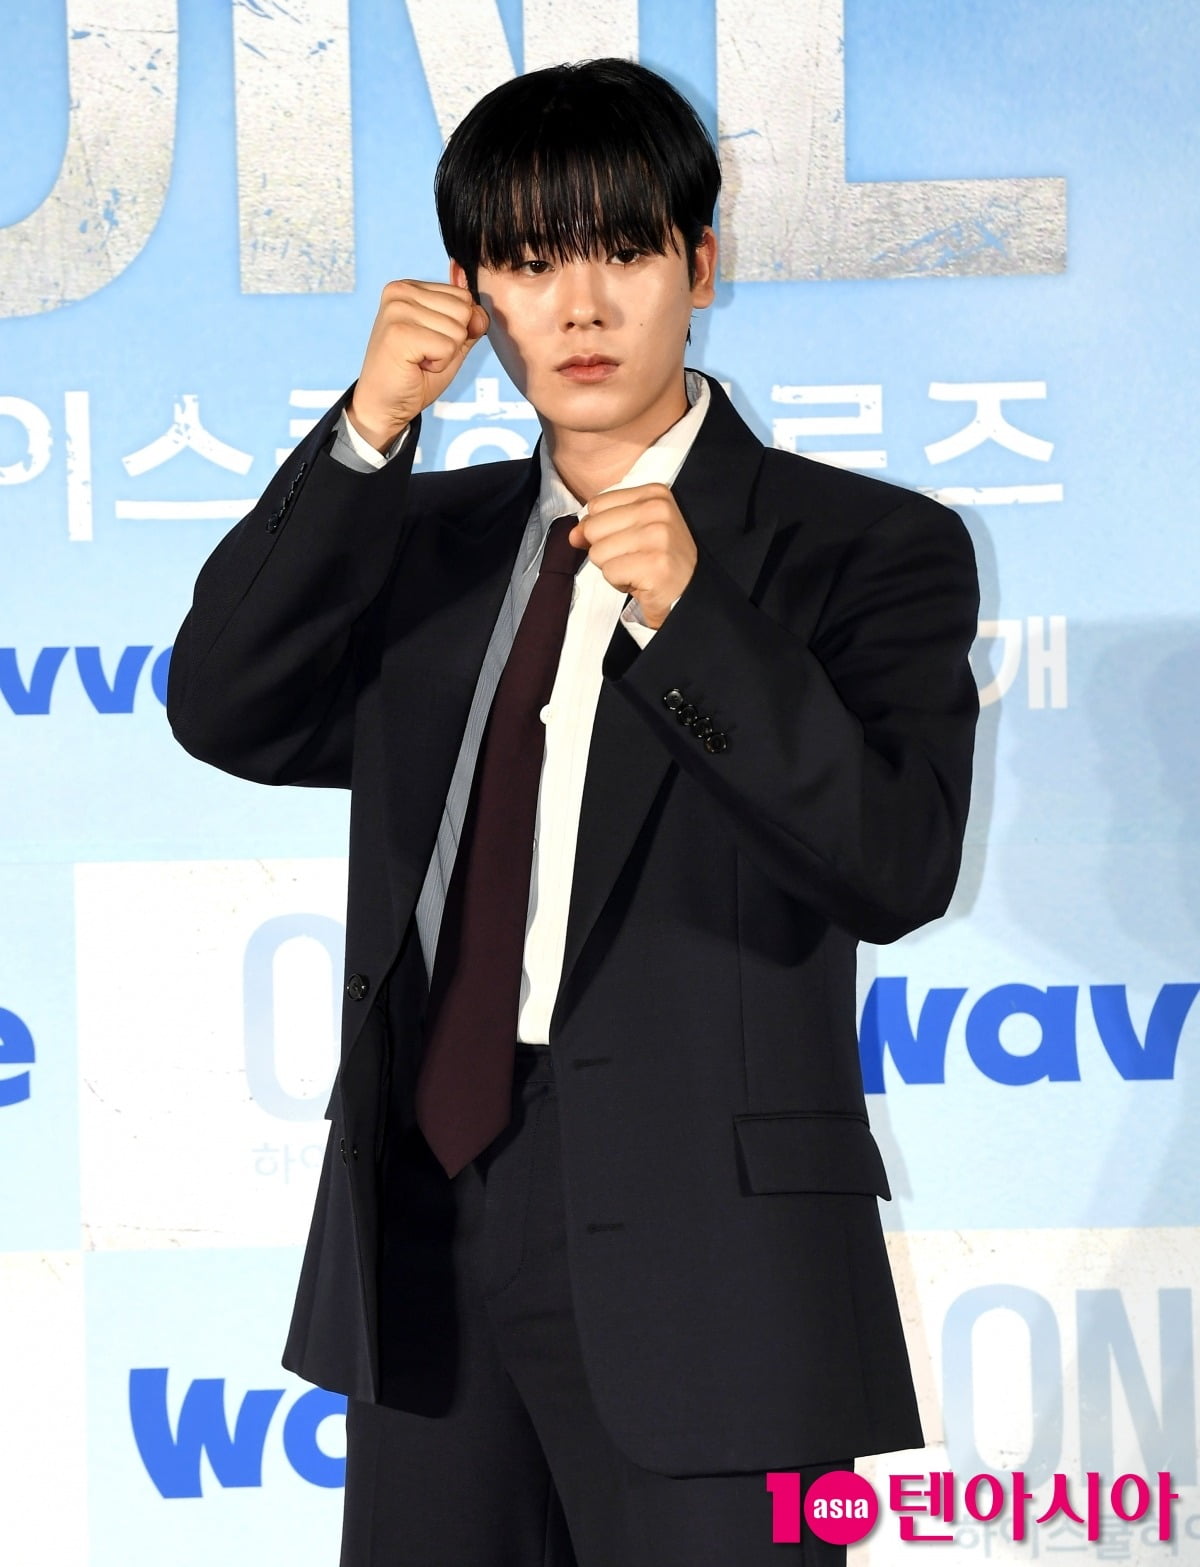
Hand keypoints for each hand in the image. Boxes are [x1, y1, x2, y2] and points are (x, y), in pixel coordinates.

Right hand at [347, 280, 488, 450]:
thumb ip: (468, 325)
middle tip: (425, 353)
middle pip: (463, 309)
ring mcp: (397, 309)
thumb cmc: (414, 375)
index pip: (463, 296)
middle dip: (452, 340)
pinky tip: (415, 366)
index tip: (428, 342)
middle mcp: (400, 291)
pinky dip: (438, 364)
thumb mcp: (450, 344)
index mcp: (410, 288)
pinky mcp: (399, 332)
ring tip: (419, 359)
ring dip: (445, 354)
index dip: (456, 328)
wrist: (384, 405)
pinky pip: (447, 347)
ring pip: (458, 329)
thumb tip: (480, 315)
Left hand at [568, 483, 696, 627]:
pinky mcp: (655, 564)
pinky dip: (620, 583)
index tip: (631, 540)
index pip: (596, 505)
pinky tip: (641, 582)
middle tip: (634, 558)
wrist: (690, 591)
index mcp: (654, 493)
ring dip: (612, 568)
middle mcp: (658, 509)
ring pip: (598, 552)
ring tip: (637, 570)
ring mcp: (658, 536)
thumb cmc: (657, 559)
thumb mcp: (631, 531)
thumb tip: (573, 535)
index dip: (604, 530)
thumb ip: (599, 526)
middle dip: (606, 551)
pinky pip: (609, 572)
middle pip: (594, 528)